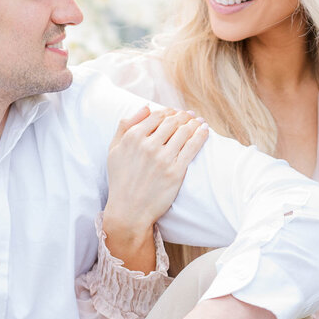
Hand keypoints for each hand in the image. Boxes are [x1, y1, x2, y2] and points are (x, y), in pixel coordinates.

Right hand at [101, 106, 207, 271]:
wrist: (129, 210)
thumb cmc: (120, 180)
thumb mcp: (114, 149)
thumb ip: (126, 125)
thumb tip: (146, 107)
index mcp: (133, 138)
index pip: (157, 116)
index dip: (169, 112)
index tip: (175, 113)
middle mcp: (148, 145)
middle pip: (173, 122)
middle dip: (183, 116)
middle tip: (190, 116)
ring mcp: (163, 159)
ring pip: (184, 132)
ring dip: (194, 123)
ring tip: (199, 122)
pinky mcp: (176, 171)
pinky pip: (192, 147)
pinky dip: (201, 135)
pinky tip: (204, 130)